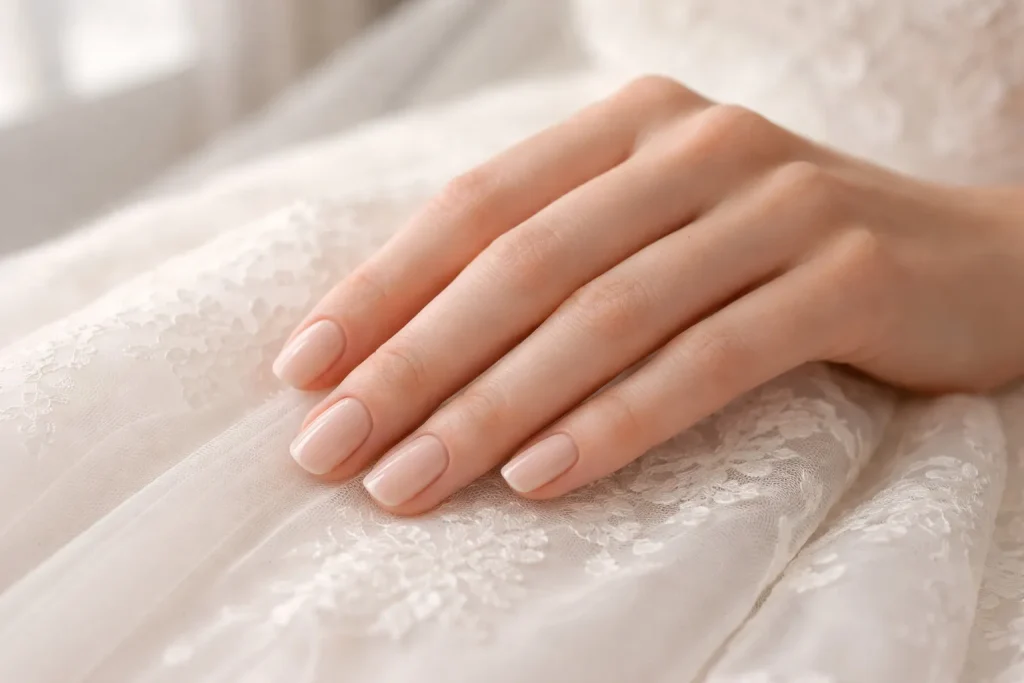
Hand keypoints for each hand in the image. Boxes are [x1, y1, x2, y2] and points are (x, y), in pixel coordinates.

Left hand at [273, 76, 1023, 514]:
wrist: (974, 261)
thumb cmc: (778, 260)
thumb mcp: (659, 233)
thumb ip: (559, 260)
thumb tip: (410, 345)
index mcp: (631, 126)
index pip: (477, 205)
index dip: (381, 289)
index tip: (300, 371)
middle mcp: (696, 145)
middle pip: (525, 262)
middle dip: (413, 362)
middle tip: (329, 448)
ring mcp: (775, 203)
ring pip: (605, 313)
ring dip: (492, 406)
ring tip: (409, 482)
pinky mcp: (845, 275)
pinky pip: (709, 358)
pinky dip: (618, 420)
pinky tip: (541, 478)